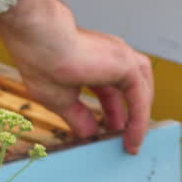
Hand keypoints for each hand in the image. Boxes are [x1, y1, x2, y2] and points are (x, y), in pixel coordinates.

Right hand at [0, 0, 153, 153]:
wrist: (40, 41)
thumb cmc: (41, 61)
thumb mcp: (60, 99)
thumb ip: (77, 117)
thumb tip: (88, 135)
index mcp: (91, 60)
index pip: (108, 89)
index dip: (110, 112)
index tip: (107, 132)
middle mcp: (109, 56)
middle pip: (129, 88)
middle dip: (128, 114)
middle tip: (124, 139)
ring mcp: (120, 57)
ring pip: (141, 90)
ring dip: (139, 116)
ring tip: (133, 140)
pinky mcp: (127, 65)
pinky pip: (140, 99)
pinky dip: (139, 121)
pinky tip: (132, 138)